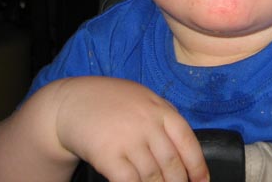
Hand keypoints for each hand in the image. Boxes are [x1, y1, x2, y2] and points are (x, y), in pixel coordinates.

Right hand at [54, 76, 209, 181]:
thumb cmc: (108, 101)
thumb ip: (162, 117)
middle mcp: (147, 123)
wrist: (70, 102)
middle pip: (172, 164)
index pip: (187, 141)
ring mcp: (128, 139)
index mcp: (160, 109)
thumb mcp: (141, 98)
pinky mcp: (108, 154)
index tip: (202, 181)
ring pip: (153, 177)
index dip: (198, 166)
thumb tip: (183, 145)